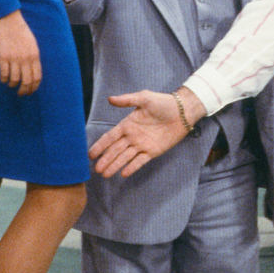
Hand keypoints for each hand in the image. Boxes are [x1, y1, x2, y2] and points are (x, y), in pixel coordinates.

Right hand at [0, 10, 41, 95]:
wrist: (9, 21)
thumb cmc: (21, 32)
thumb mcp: (33, 45)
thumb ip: (33, 57)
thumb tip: (32, 70)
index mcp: (35, 56)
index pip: (37, 77)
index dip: (34, 87)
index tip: (31, 91)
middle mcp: (26, 59)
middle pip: (27, 81)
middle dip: (24, 90)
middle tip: (21, 94)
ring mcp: (14, 58)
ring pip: (15, 79)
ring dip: (13, 85)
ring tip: (11, 85)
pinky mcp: (3, 57)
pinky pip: (4, 73)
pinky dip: (4, 79)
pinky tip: (3, 80)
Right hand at [90, 87, 205, 177]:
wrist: (182, 111)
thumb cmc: (163, 102)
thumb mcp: (145, 98)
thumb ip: (127, 100)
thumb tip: (110, 99)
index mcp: (128, 124)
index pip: (110, 137)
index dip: (100, 145)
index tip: (90, 154)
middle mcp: (133, 136)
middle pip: (116, 150)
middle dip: (106, 159)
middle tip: (96, 169)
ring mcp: (142, 144)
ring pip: (125, 157)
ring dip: (115, 165)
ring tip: (105, 174)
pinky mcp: (153, 151)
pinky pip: (140, 161)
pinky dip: (132, 167)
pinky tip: (123, 174)